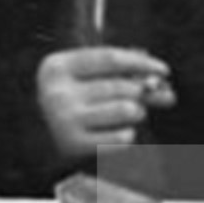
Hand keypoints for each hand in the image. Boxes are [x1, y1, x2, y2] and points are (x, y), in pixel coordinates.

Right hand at [34, 45, 175, 166]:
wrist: (38, 136)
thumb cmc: (73, 100)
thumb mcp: (87, 78)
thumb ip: (122, 75)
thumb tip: (165, 89)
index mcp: (57, 67)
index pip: (110, 58)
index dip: (142, 63)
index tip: (164, 70)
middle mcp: (57, 92)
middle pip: (120, 85)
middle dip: (142, 91)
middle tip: (147, 97)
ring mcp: (64, 120)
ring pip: (125, 110)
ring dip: (137, 112)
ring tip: (131, 114)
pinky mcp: (74, 145)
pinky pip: (121, 138)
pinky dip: (129, 134)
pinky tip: (122, 132)